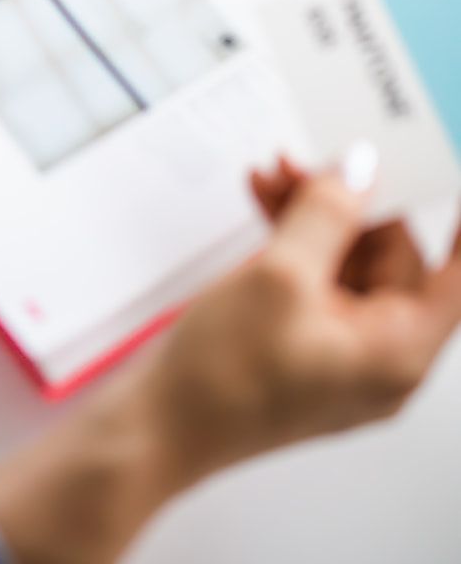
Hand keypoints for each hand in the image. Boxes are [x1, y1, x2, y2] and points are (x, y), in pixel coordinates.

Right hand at [147, 157, 460, 484]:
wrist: (159, 426)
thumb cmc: (223, 378)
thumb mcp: (280, 275)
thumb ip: (327, 213)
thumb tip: (360, 170)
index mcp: (398, 350)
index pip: (458, 276)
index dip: (460, 224)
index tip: (443, 175)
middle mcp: (382, 357)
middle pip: (392, 259)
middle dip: (352, 202)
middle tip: (310, 163)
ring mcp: (343, 353)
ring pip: (348, 263)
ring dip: (315, 215)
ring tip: (274, 179)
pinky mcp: (308, 346)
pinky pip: (318, 280)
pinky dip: (295, 241)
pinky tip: (266, 207)